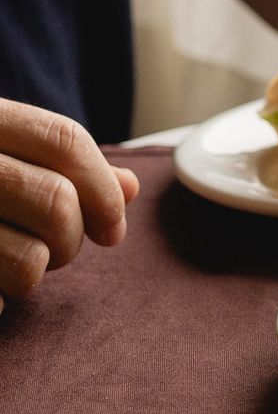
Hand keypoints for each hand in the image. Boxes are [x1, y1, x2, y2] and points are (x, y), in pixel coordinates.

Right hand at [0, 99, 135, 315]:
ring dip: (33, 273)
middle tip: (55, 247)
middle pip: (56, 202)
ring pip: (30, 260)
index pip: (63, 139)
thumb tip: (129, 187)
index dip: (103, 186)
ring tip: (7, 262)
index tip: (113, 229)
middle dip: (72, 238)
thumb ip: (54, 164)